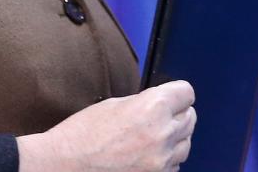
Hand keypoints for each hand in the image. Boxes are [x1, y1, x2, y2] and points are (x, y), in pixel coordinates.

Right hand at [17, 80, 195, 171]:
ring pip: (186, 143)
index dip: (177, 93)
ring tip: (151, 137)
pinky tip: (146, 154)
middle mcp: (162, 133)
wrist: (67, 165)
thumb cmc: (83, 134)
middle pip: (191, 117)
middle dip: (177, 114)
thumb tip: (163, 104)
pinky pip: (175, 164)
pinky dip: (166, 158)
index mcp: (152, 107)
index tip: (173, 95)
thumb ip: (145, 102)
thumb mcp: (115, 104)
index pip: (187, 93)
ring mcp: (162, 160)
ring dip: (174, 138)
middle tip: (158, 116)